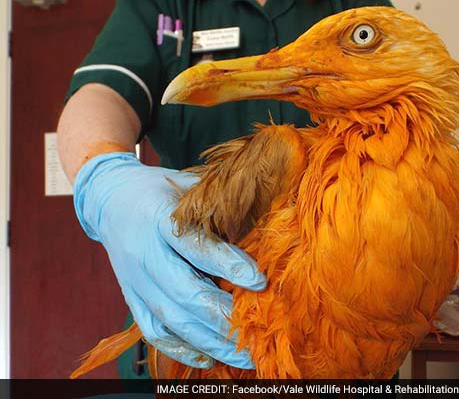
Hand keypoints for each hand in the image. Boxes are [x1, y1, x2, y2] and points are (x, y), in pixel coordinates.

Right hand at [73, 152, 265, 368]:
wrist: (109, 200)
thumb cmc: (161, 190)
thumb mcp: (189, 186)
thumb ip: (218, 207)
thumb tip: (263, 229)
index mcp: (159, 219)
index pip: (194, 246)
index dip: (227, 264)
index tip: (259, 281)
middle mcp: (143, 253)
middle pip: (183, 293)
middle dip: (223, 317)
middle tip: (257, 335)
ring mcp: (134, 281)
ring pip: (171, 319)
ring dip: (210, 342)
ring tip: (244, 357)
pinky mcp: (131, 298)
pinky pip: (153, 331)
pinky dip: (180, 349)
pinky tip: (208, 359)